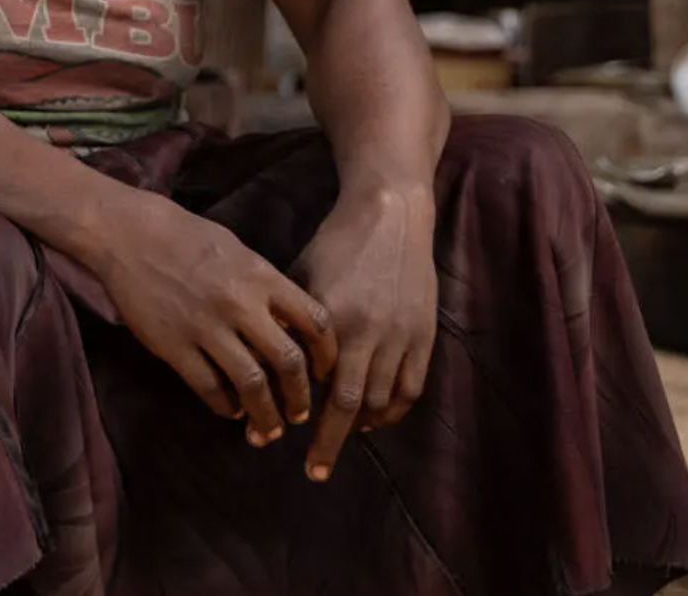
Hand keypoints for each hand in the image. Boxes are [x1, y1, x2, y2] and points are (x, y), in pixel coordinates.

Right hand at [79, 192, 336, 448]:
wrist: (128, 233)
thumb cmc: (187, 237)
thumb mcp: (238, 252)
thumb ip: (266, 288)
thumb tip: (292, 327)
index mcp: (261, 277)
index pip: (316, 322)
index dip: (327, 356)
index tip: (324, 373)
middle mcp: (240, 304)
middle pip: (288, 363)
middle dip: (300, 397)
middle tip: (299, 414)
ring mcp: (206, 327)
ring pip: (251, 384)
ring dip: (266, 414)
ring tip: (268, 428)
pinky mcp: (174, 346)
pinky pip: (210, 388)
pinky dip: (226, 406)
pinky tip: (230, 410)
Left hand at [293, 184, 437, 480]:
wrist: (391, 217)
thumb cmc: (336, 244)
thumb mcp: (300, 277)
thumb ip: (290, 323)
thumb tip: (263, 364)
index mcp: (333, 319)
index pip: (313, 385)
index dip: (295, 415)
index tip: (268, 436)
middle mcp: (369, 334)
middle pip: (349, 406)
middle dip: (329, 442)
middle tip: (314, 471)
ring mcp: (402, 338)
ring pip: (382, 402)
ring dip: (360, 427)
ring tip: (339, 438)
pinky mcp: (425, 336)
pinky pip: (410, 388)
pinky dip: (392, 411)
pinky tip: (373, 420)